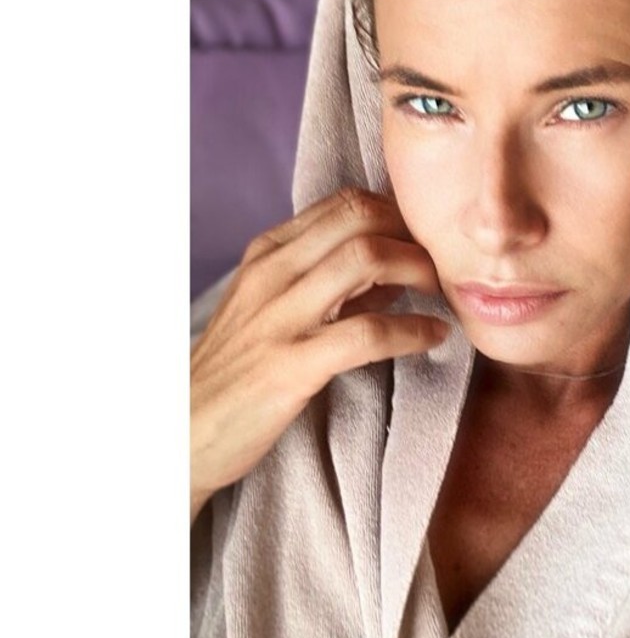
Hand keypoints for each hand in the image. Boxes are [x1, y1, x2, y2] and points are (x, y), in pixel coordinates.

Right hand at [190, 186, 447, 520]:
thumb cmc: (237, 373)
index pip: (344, 203)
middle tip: (441, 265)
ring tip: (441, 294)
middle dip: (414, 234)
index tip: (427, 239)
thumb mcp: (276, 312)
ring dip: (418, 271)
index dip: (399, 214)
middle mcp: (272, 274)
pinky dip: (411, 331)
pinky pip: (367, 333)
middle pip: (360, 217)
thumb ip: (334, 289)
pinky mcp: (291, 366)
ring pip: (366, 259)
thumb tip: (394, 278)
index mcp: (268, 254)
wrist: (180, 434)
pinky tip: (432, 337)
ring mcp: (279, 318)